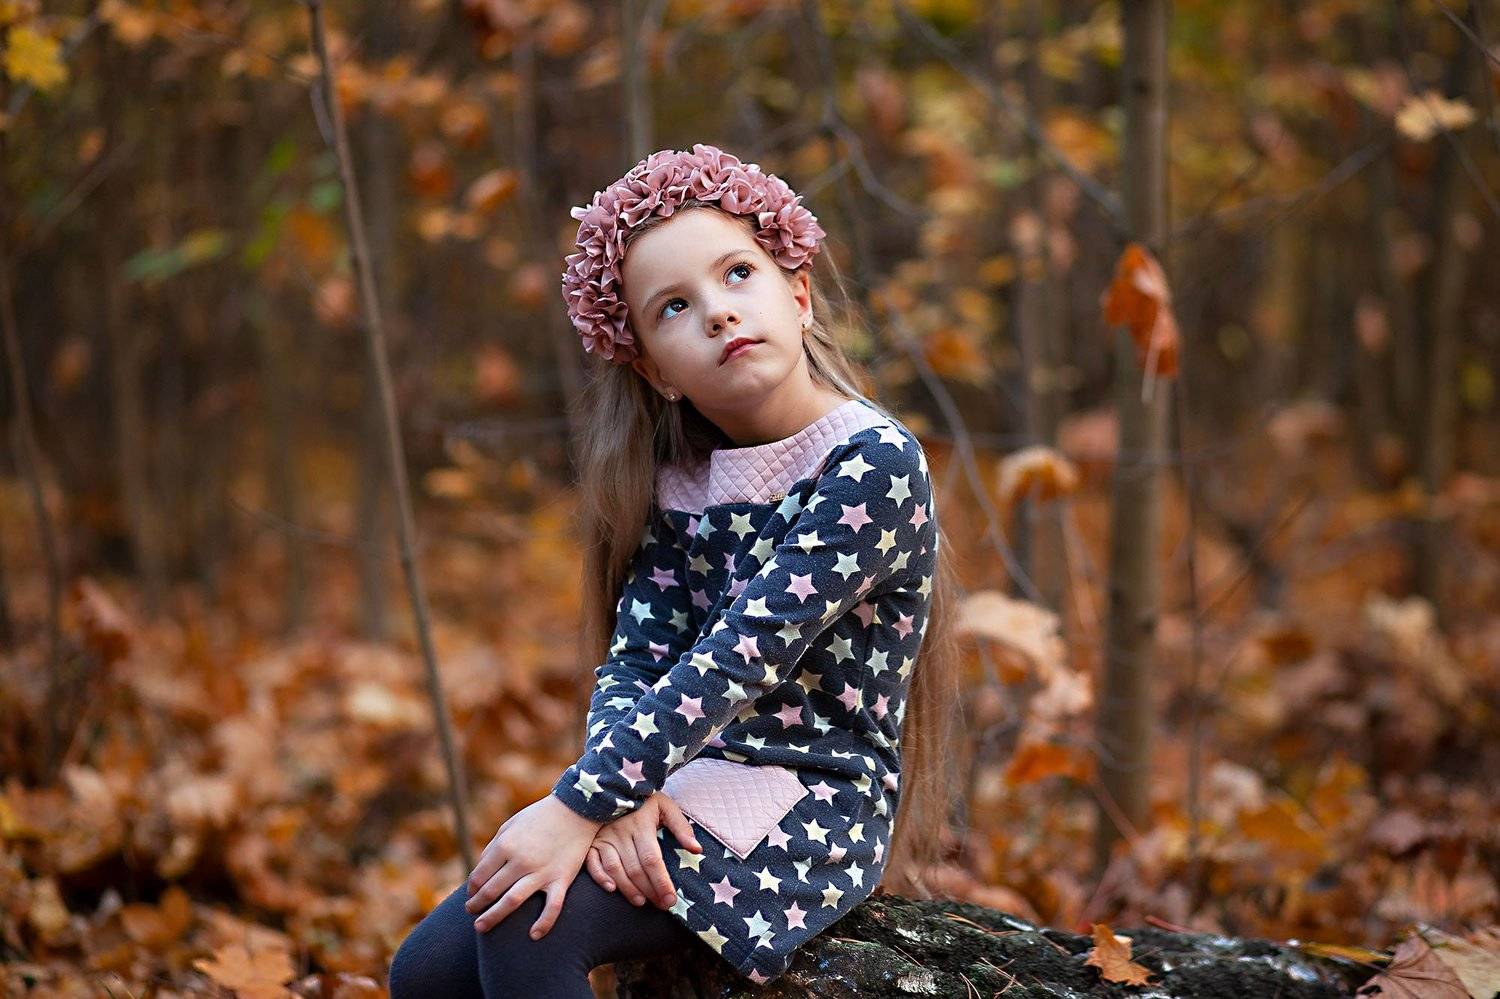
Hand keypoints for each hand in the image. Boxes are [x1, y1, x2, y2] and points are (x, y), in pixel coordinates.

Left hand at [463, 793, 602, 938]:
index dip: (471, 889)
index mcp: (506, 845)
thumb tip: (480, 870)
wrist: (576, 809)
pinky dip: (543, 923)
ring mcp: (542, 872)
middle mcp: (520, 860)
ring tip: (480, 927)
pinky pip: (553, 906)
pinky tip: (533, 935)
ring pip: (511, 902)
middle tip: (471, 912)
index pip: (479, 876)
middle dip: (476, 905)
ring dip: (492, 917)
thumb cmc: (540, 816)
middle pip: (490, 891)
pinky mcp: (561, 879)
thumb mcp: (511, 824)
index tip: (471, 895)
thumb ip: (493, 847)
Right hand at [584, 791, 701, 909]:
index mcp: (641, 824)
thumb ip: (681, 827)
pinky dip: (600, 877)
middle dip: (649, 890)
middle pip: (635, 869)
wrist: (614, 783)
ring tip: (641, 901)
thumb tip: (697, 849)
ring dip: (628, 889)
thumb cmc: (645, 799)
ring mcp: (604, 837)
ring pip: (615, 869)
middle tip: (661, 905)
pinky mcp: (591, 841)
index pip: (652, 860)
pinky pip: (592, 863)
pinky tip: (612, 889)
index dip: (661, 882)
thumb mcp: (666, 806)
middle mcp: (621, 832)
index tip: (671, 899)